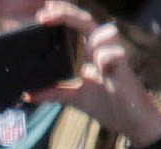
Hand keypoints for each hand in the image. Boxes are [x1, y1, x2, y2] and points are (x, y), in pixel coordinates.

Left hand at [32, 3, 160, 148]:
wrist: (132, 121)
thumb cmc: (108, 104)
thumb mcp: (74, 98)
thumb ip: (54, 92)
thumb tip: (28, 94)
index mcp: (91, 53)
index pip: (76, 26)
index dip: (62, 16)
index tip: (41, 15)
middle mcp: (102, 51)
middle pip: (86, 22)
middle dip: (67, 14)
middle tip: (45, 14)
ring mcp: (114, 59)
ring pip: (107, 32)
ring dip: (92, 36)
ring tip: (79, 49)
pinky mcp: (124, 71)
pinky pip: (114, 55)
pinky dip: (105, 57)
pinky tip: (98, 67)